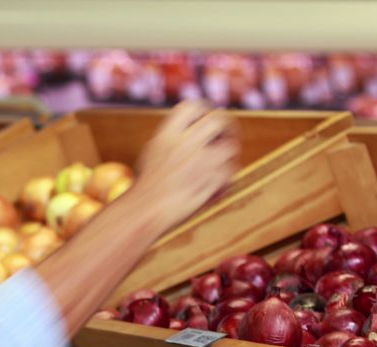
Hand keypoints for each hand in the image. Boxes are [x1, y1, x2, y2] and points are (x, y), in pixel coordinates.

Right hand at [133, 100, 239, 231]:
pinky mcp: (212, 179)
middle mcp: (185, 143)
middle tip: (228, 138)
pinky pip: (231, 171)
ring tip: (221, 167)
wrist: (145, 211)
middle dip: (228, 127)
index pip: (192, 106)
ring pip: (230, 147)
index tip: (208, 119)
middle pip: (218, 120)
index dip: (205, 110)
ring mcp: (201, 160)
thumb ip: (173, 136)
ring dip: (229, 156)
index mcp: (167, 134)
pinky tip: (217, 187)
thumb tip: (194, 125)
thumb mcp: (153, 151)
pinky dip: (227, 178)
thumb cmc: (146, 187)